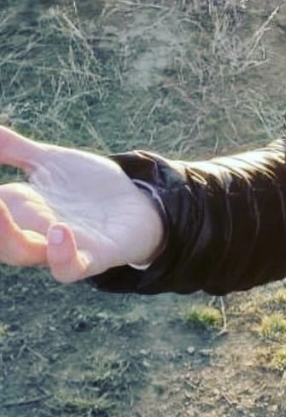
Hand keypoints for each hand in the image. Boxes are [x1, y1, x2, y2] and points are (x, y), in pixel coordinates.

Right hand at [0, 125, 164, 281]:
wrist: (141, 206)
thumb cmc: (89, 189)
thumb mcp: (50, 162)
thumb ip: (14, 149)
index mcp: (18, 208)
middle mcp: (32, 230)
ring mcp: (61, 246)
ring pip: (23, 253)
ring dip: (5, 236)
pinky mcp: (94, 256)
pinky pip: (71, 267)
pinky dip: (62, 255)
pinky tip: (60, 231)